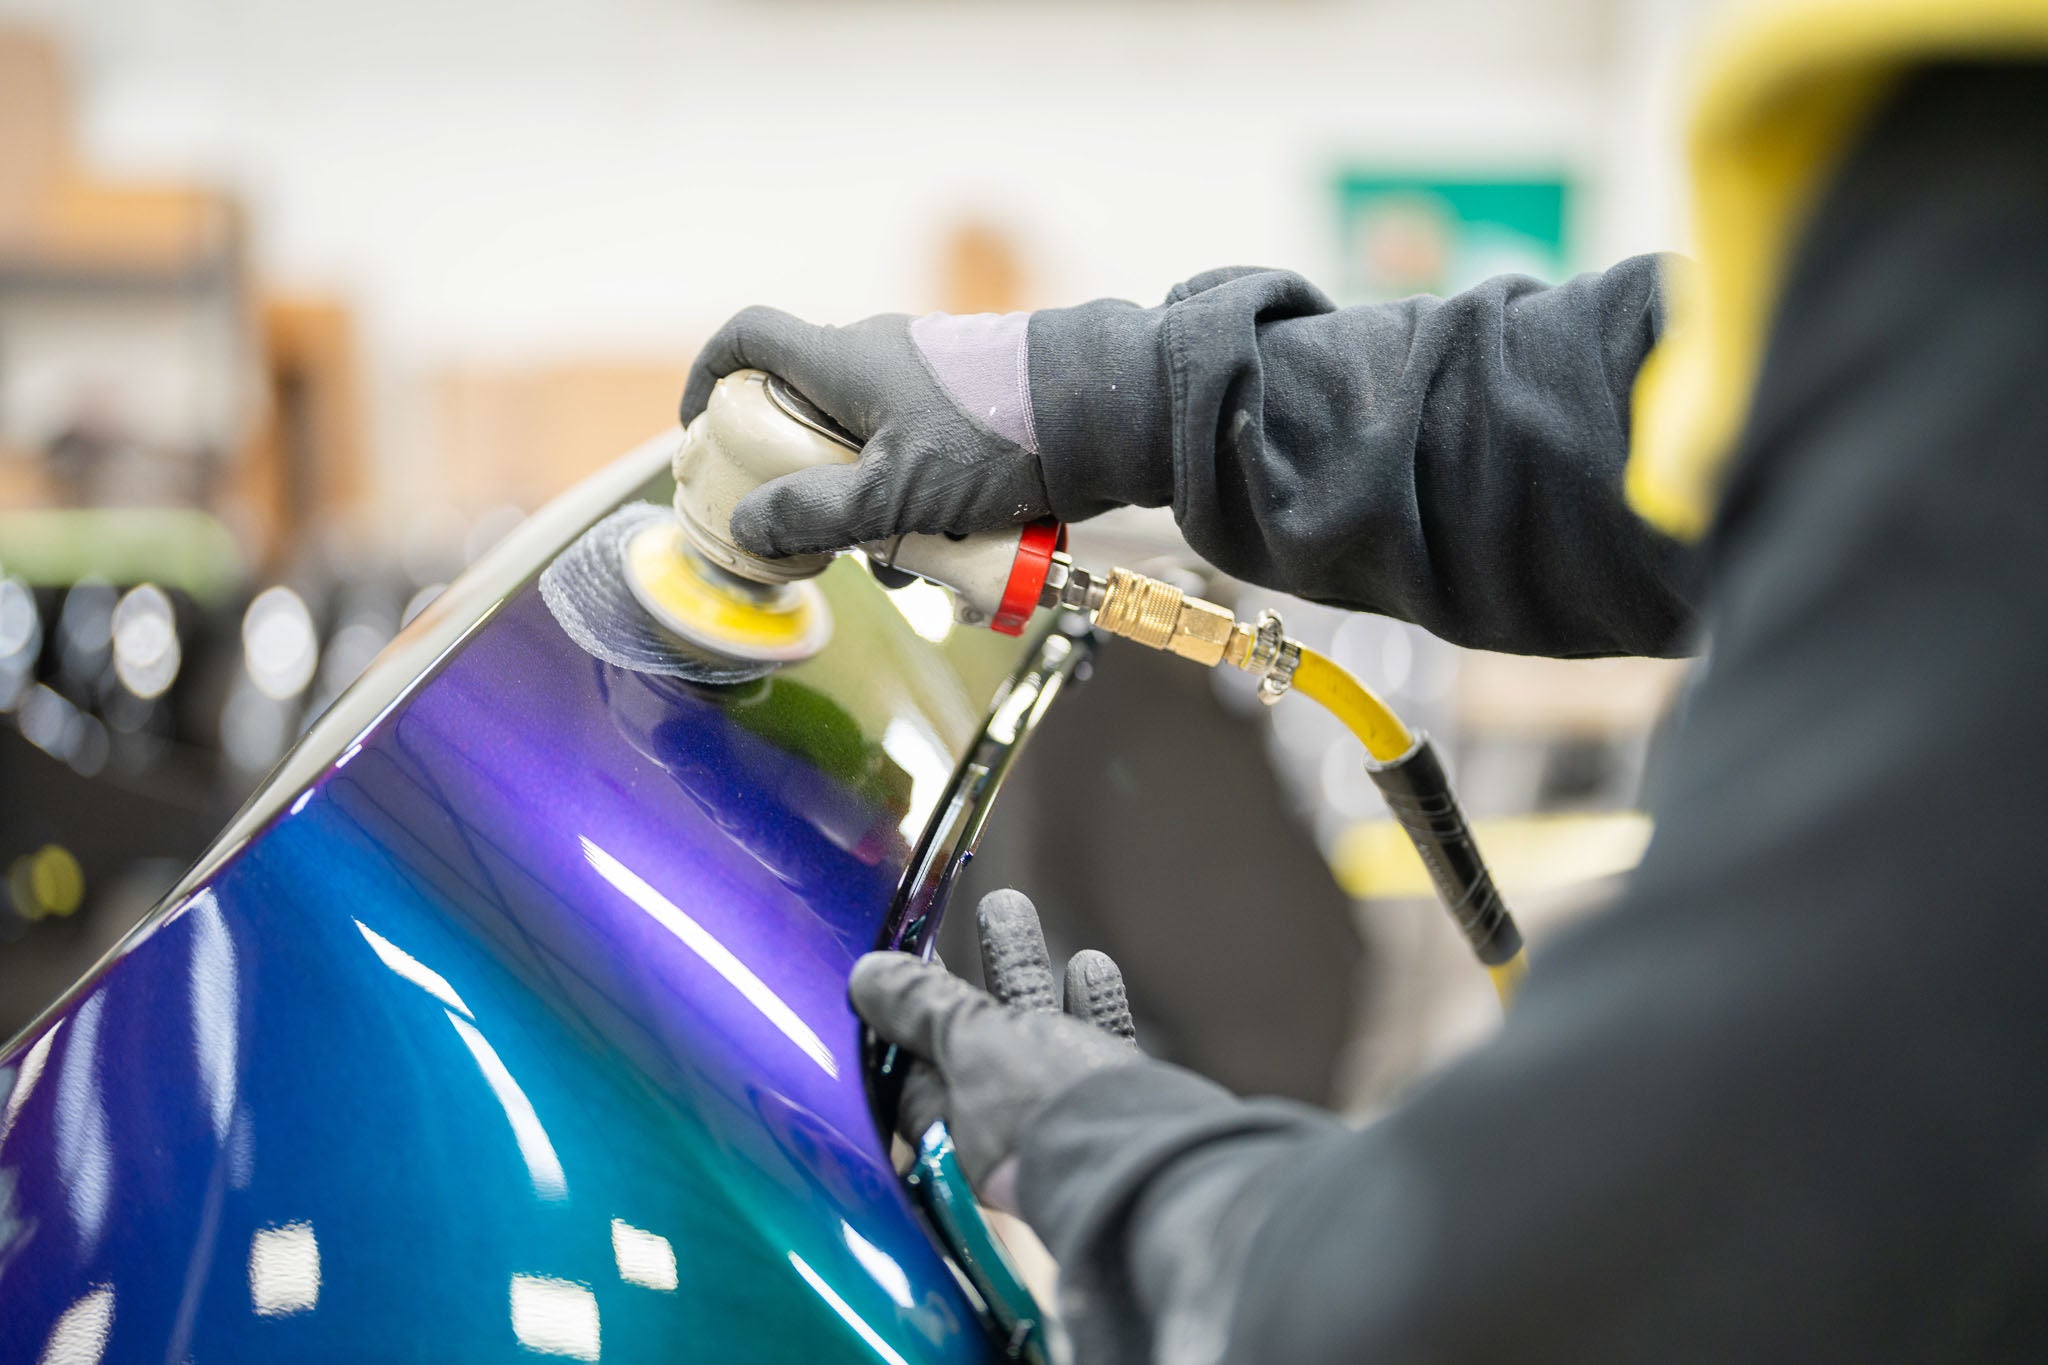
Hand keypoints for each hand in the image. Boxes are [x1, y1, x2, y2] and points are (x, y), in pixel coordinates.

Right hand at [679, 308, 1051, 557]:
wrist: (1105, 415)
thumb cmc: (997, 438)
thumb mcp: (893, 492)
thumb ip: (815, 514)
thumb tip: (750, 527)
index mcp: (844, 359)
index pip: (748, 337)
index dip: (710, 377)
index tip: (702, 429)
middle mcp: (881, 359)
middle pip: (810, 417)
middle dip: (810, 488)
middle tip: (822, 541)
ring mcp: (928, 384)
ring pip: (870, 452)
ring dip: (876, 514)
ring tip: (910, 565)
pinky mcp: (971, 412)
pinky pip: (921, 461)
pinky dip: (923, 508)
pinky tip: (954, 553)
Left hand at [850, 888, 1139, 1210]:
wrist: (1148, 1165)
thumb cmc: (1042, 1107)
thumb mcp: (969, 1044)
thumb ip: (920, 1009)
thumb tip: (865, 975)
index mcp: (949, 1125)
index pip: (915, 1055)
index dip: (911, 999)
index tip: (911, 945)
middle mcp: (1000, 1125)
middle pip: (979, 1030)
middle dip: (977, 967)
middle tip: (978, 909)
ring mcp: (1057, 1113)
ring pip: (1034, 1025)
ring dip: (1023, 966)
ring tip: (1013, 907)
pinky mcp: (1112, 1106)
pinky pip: (1092, 1045)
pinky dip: (1088, 1003)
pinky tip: (1092, 964)